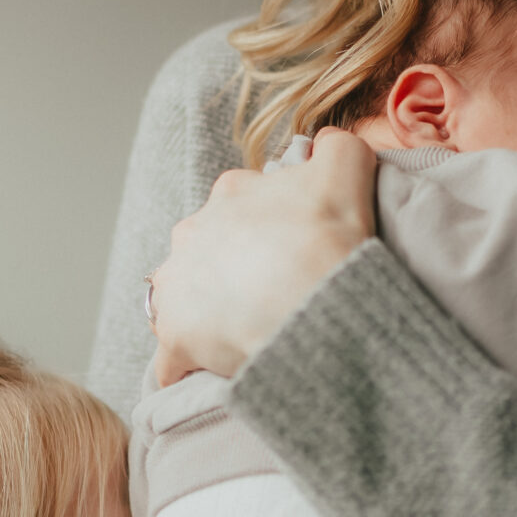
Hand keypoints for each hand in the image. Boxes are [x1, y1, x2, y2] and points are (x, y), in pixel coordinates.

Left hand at [150, 128, 377, 383]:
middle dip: (231, 268)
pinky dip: (184, 366)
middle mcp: (192, 232)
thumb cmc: (327, 239)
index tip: (292, 250)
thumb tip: (326, 142)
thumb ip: (337, 147)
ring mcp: (177, 284)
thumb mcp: (345, 170)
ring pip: (182, 297)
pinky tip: (205, 374)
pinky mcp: (174, 337)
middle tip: (271, 293)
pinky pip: (171, 358)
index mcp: (230, 193)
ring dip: (203, 311)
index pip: (243, 205)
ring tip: (238, 332)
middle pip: (209, 250)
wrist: (312, 304)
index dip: (270, 228)